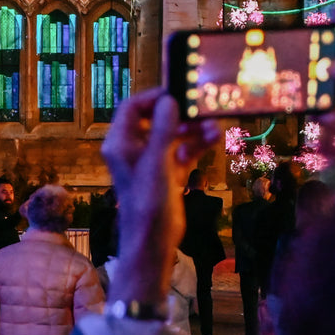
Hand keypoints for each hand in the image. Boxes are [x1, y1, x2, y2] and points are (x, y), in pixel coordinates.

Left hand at [101, 88, 215, 305]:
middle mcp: (134, 149)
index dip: (153, 98)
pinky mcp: (168, 174)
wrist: (153, 242)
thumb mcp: (156, 163)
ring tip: (214, 128)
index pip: (132, 108)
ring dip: (193, 130)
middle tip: (202, 110)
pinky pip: (183, 152)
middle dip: (180, 115)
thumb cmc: (147, 202)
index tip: (177, 92)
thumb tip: (168, 101)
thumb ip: (162, 130)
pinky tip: (213, 141)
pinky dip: (196, 146)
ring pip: (173, 136)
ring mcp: (152, 162)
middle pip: (156, 120)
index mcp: (121, 143)